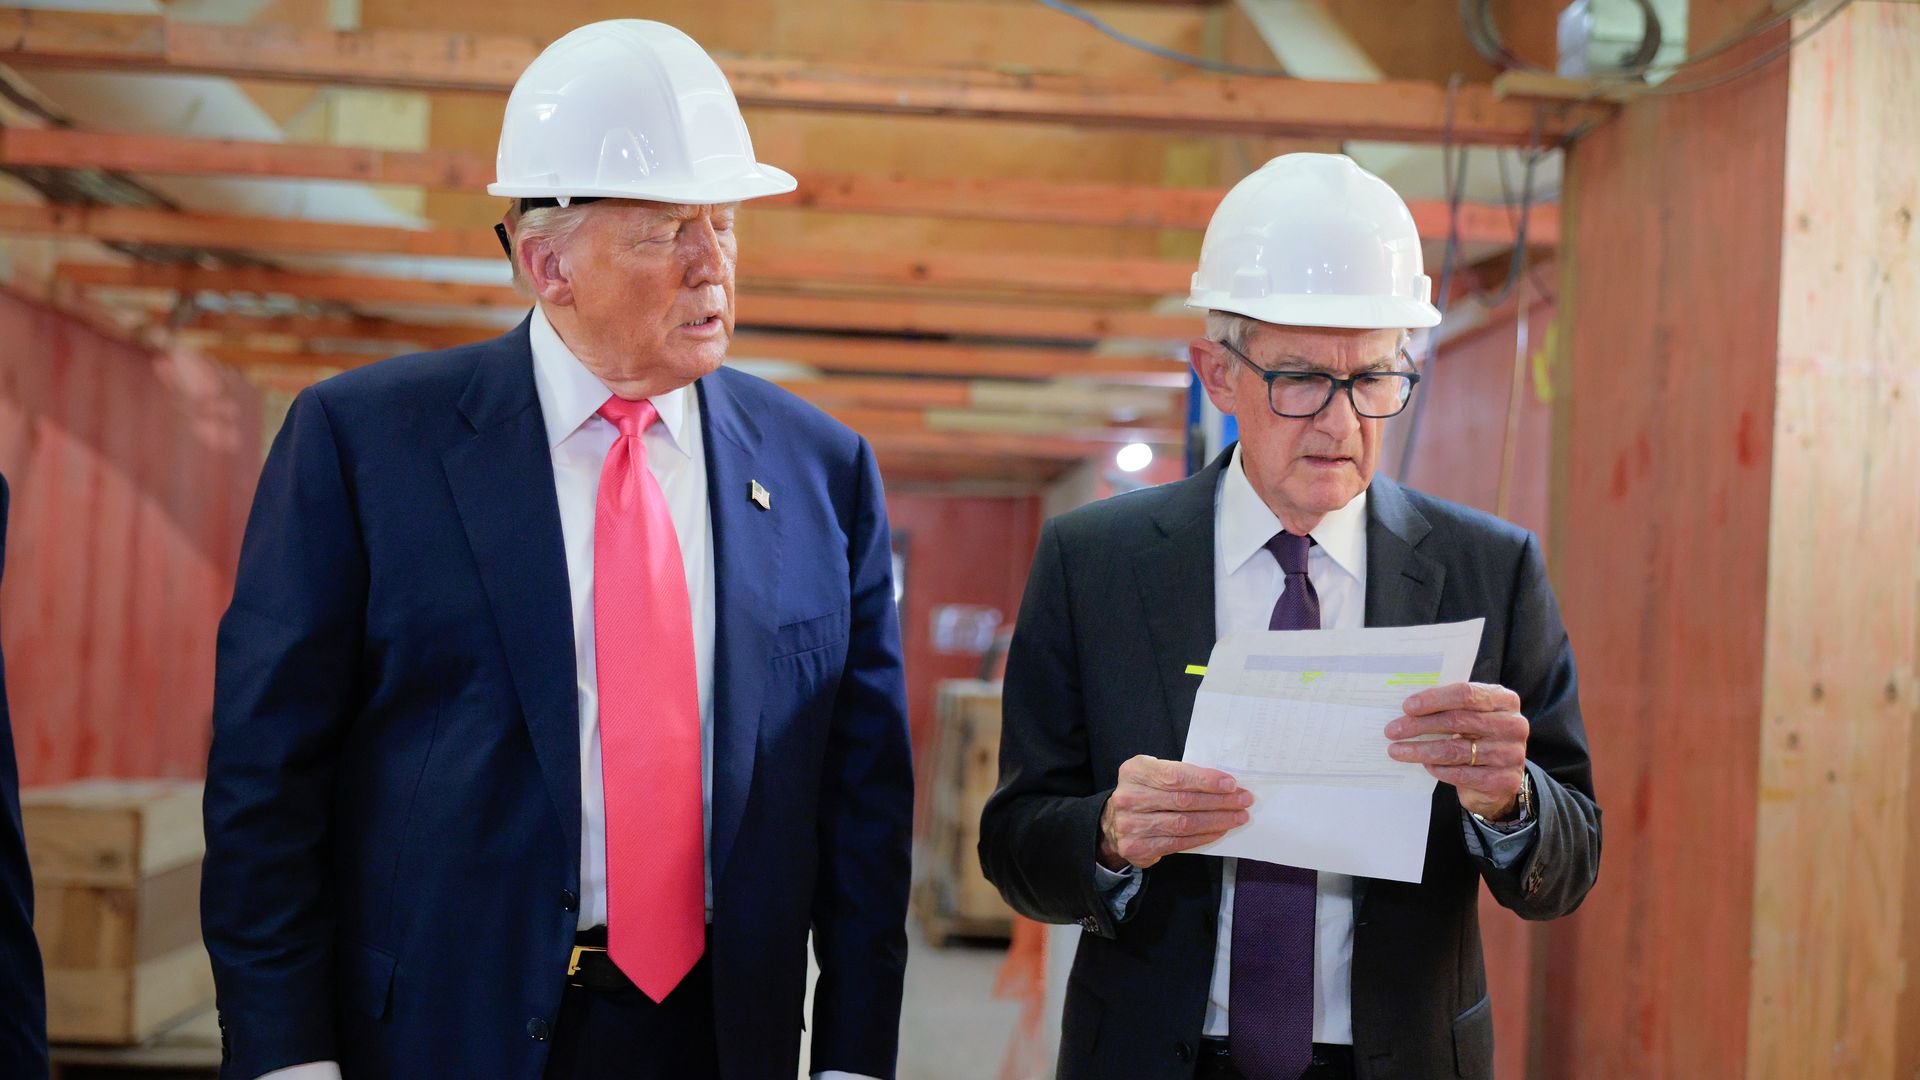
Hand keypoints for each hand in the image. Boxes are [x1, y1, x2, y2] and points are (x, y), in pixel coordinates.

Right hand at [1097, 755, 1252, 870]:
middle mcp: (1129, 797)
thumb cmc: (1144, 793)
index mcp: (1135, 772)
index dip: (1206, 780)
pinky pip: (1179, 843)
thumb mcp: (1153, 773)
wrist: (1113, 823)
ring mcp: (1131, 825)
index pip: (1176, 776)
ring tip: (1238, 817)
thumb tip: (1223, 783)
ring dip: (1217, 820)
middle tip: (1243, 800)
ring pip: (1184, 824)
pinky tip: (1220, 831)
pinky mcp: (1138, 848)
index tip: (1231, 784)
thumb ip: (1180, 774)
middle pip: (1183, 801)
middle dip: (1219, 801)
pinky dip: (1204, 837)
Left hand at [1385, 682, 1529, 820]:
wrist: (1500, 779)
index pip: (1466, 694)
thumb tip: (1408, 708)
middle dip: (1419, 725)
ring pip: (1455, 750)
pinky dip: (1437, 769)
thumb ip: (1450, 707)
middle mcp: (1513, 725)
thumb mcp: (1472, 716)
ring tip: (1396, 750)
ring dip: (1420, 750)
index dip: (1434, 700)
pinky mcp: (1503, 780)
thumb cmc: (1478, 738)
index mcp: (1505, 701)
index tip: (1407, 707)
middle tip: (1393, 730)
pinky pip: (1460, 773)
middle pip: (1457, 721)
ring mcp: (1511, 754)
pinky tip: (1424, 765)